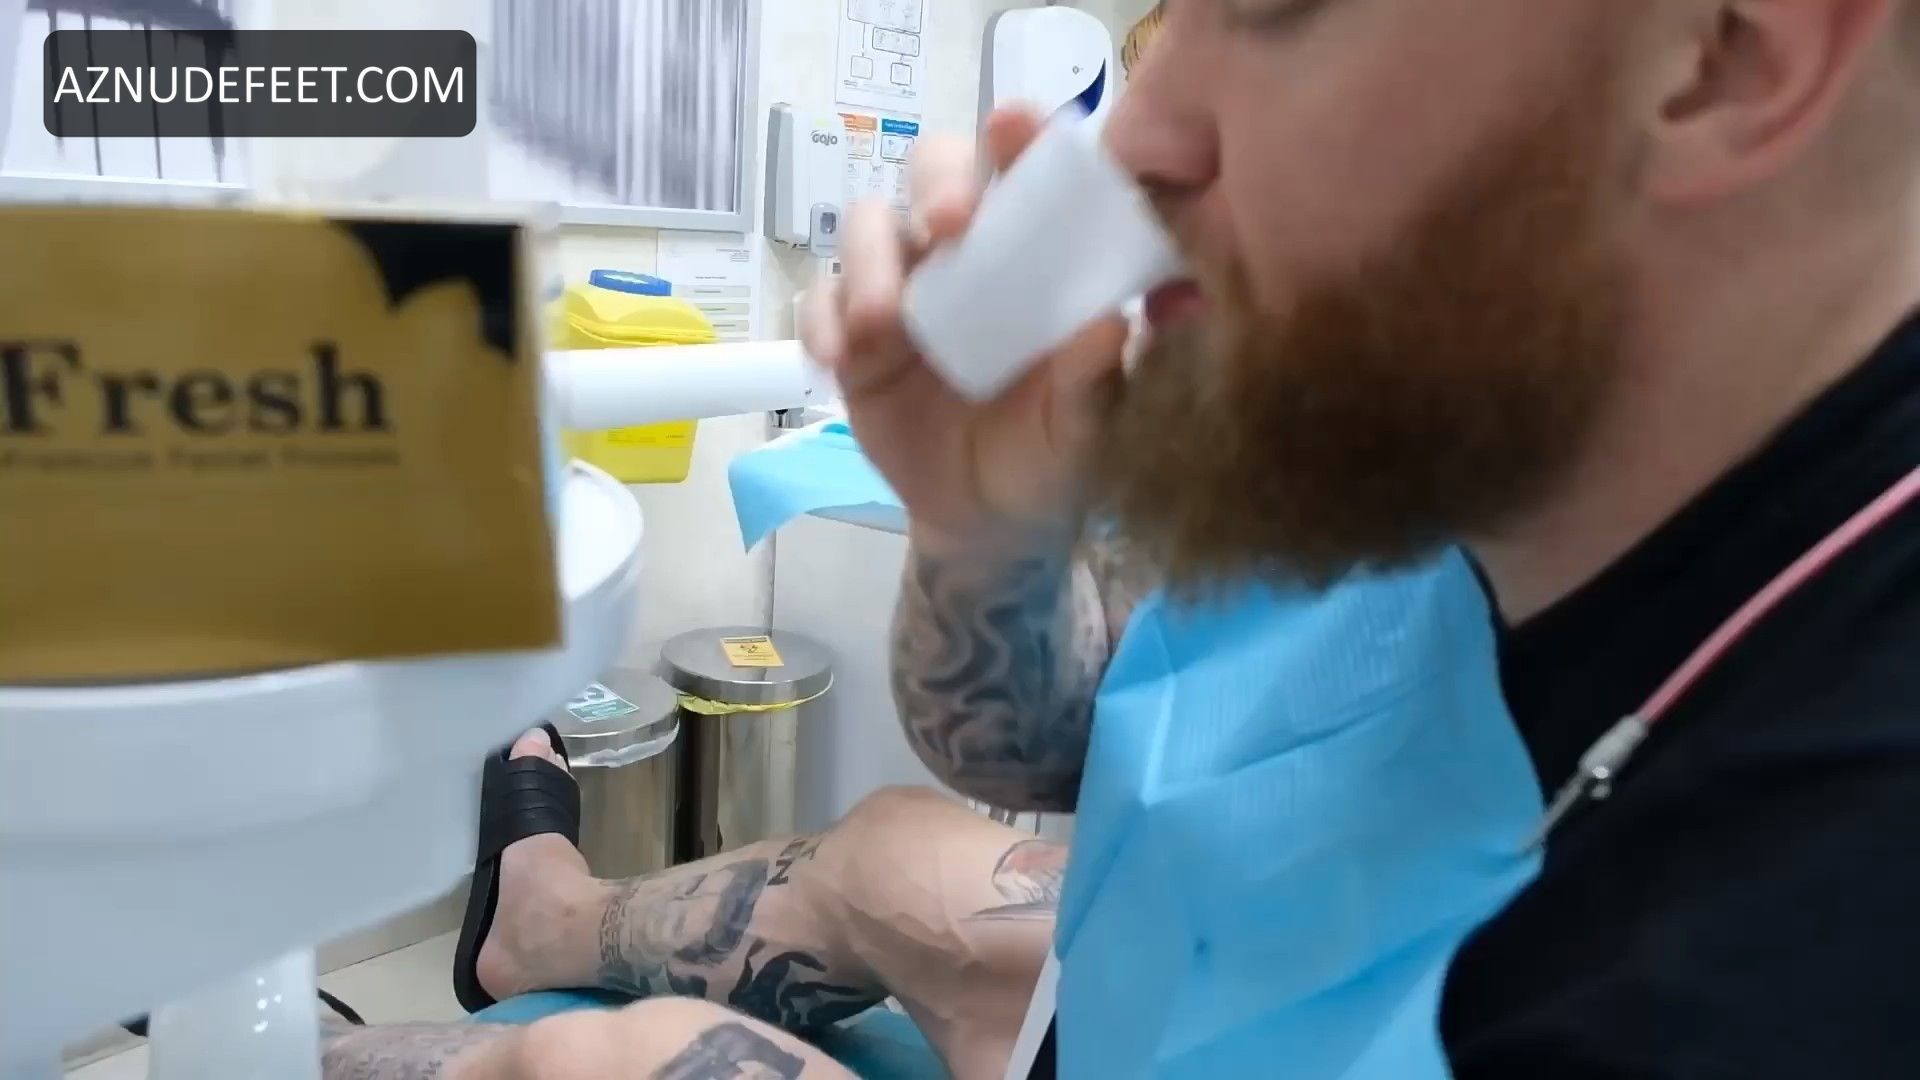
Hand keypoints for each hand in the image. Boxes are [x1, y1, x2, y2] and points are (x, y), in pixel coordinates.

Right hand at [801, 108, 1129, 554]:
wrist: (989, 521)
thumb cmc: (1052, 452)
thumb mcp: (1086, 429)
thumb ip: (1095, 379)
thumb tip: (1112, 324)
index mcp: (1035, 252)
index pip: (1025, 170)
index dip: (1017, 136)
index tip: (1014, 127)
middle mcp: (965, 252)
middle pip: (932, 170)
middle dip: (937, 184)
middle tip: (950, 227)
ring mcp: (902, 287)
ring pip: (867, 226)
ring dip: (871, 261)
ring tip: (883, 324)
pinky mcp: (851, 335)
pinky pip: (819, 303)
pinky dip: (821, 324)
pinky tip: (837, 364)